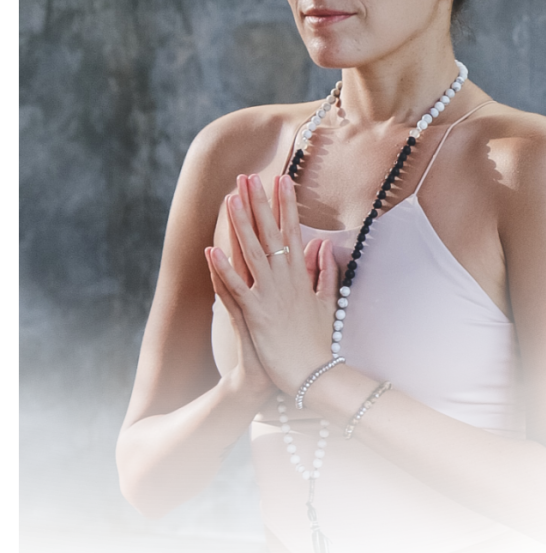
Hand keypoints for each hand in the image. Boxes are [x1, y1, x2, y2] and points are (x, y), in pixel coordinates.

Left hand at [208, 173, 339, 394]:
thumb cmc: (318, 341)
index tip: (283, 180)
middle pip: (270, 234)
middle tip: (249, 178)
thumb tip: (325, 244)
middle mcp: (286, 280)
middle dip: (259, 203)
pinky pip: (235, 288)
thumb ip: (326, 271)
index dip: (287, 204)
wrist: (312, 374)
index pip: (294, 231)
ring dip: (240, 225)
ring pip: (251, 252)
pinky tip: (211, 250)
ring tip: (230, 199)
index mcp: (302, 275)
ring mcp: (270, 296)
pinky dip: (223, 269)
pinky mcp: (255, 314)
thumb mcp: (328, 302)